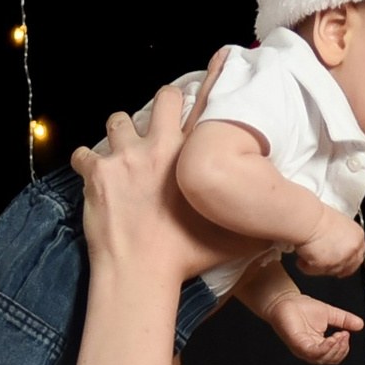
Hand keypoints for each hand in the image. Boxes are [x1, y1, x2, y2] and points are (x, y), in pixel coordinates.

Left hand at [73, 50, 253, 285]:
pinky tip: (92, 173)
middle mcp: (158, 148)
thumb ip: (257, 225)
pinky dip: (86, 161)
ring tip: (123, 148)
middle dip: (163, 103)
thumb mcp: (234, 240)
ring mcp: (123, 158)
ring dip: (120, 131)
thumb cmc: (187, 258)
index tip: (203, 92)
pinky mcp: (95, 174)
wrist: (140, 272)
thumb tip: (280, 228)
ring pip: (117, 120)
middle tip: (161, 120)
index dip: (205, 94)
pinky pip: (83, 154)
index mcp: (192, 157)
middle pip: (163, 98)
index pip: (203, 107)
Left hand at [256, 286, 364, 364]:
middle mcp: (310, 350)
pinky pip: (313, 352)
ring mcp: (303, 349)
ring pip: (323, 358)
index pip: (334, 355)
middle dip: (342, 349)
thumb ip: (344, 320)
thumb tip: (360, 324)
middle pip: (330, 360)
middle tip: (345, 335)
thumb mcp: (330, 313)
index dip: (343, 348)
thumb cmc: (301, 307)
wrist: (284, 299)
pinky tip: (331, 339)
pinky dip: (325, 348)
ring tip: (341, 335)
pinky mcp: (297, 344)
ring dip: (335, 349)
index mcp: (318, 345)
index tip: (348, 334)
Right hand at [292, 207, 364, 276]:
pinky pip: (316, 272)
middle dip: (333, 266)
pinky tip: (302, 259)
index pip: (358, 256)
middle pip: (347, 268)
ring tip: (307, 254)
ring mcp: (341, 260)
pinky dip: (307, 267)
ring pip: (330, 271)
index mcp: (357, 237)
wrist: (307, 220)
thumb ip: (342, 239)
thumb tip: (336, 248)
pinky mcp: (328, 267)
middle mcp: (353, 250)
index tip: (340, 262)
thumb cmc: (316, 218)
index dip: (348, 261)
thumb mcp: (338, 226)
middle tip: (321, 262)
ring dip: (318, 266)